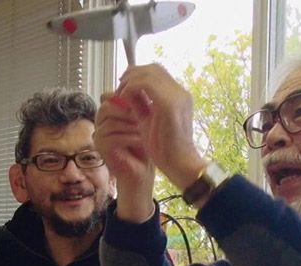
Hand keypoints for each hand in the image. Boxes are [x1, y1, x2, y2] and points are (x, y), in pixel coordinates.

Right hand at [95, 92, 155, 222]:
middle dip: (129, 110)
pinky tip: (142, 139)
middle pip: (108, 105)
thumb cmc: (145, 146)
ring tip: (147, 128)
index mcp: (110, 111)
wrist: (142, 171)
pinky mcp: (100, 148)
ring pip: (111, 121)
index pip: (113, 95)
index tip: (148, 102)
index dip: (130, 98)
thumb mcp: (145, 120)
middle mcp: (100, 121)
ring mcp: (98, 134)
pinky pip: (112, 136)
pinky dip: (129, 137)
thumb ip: (140, 103)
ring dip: (131, 124)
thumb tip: (143, 82)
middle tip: (147, 114)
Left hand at [114, 64, 206, 189]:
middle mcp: (180, 93)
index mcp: (179, 96)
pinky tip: (125, 100)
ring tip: (121, 95)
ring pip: (149, 72)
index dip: (138, 74)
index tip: (123, 86)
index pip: (157, 72)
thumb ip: (140, 104)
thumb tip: (126, 92)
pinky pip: (146, 85)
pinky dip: (132, 88)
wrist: (179, 164)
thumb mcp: (149, 120)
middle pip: (153, 68)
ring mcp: (177, 97)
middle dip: (132, 74)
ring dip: (130, 81)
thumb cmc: (165, 148)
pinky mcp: (169, 105)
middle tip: (119, 88)